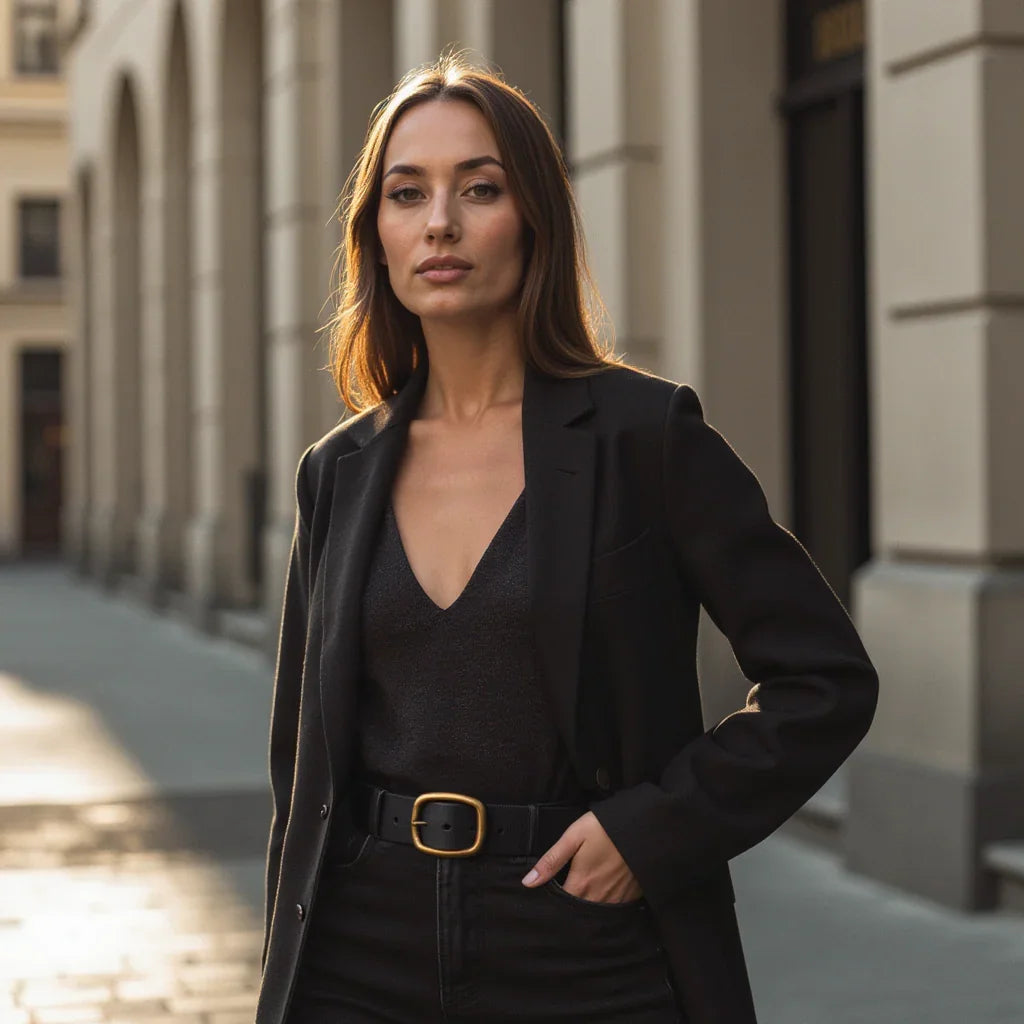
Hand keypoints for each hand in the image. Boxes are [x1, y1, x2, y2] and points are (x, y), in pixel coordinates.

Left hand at [521, 811, 643, 903]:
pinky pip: (615, 909)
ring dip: (588, 910)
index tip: (545, 904)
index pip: (561, 907)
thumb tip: (528, 882)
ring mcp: (617, 898)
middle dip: (569, 912)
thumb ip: (551, 860)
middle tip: (562, 906)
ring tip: (581, 901)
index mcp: (581, 884)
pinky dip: (606, 907)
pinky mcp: (631, 896)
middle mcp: (599, 897)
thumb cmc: (605, 828)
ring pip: (597, 914)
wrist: (643, 826)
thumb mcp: (574, 837)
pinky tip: (603, 895)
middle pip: (579, 913)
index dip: (552, 906)